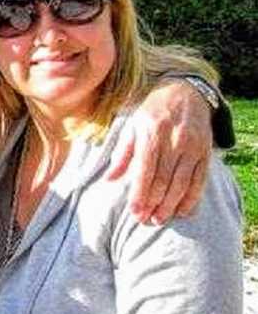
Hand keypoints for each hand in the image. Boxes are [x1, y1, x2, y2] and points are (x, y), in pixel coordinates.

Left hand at [106, 80, 211, 224]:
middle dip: (153, 203)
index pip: (145, 169)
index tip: (133, 211)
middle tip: (145, 220)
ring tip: (159, 219)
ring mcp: (192, 146)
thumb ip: (122, 153)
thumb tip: (109, 179)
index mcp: (150, 132)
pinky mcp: (205, 152)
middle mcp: (173, 139)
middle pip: (163, 179)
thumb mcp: (132, 126)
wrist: (185, 93)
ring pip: (182, 182)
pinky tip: (182, 211)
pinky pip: (200, 180)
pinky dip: (191, 198)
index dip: (139, 192)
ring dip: (170, 204)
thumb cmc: (152, 113)